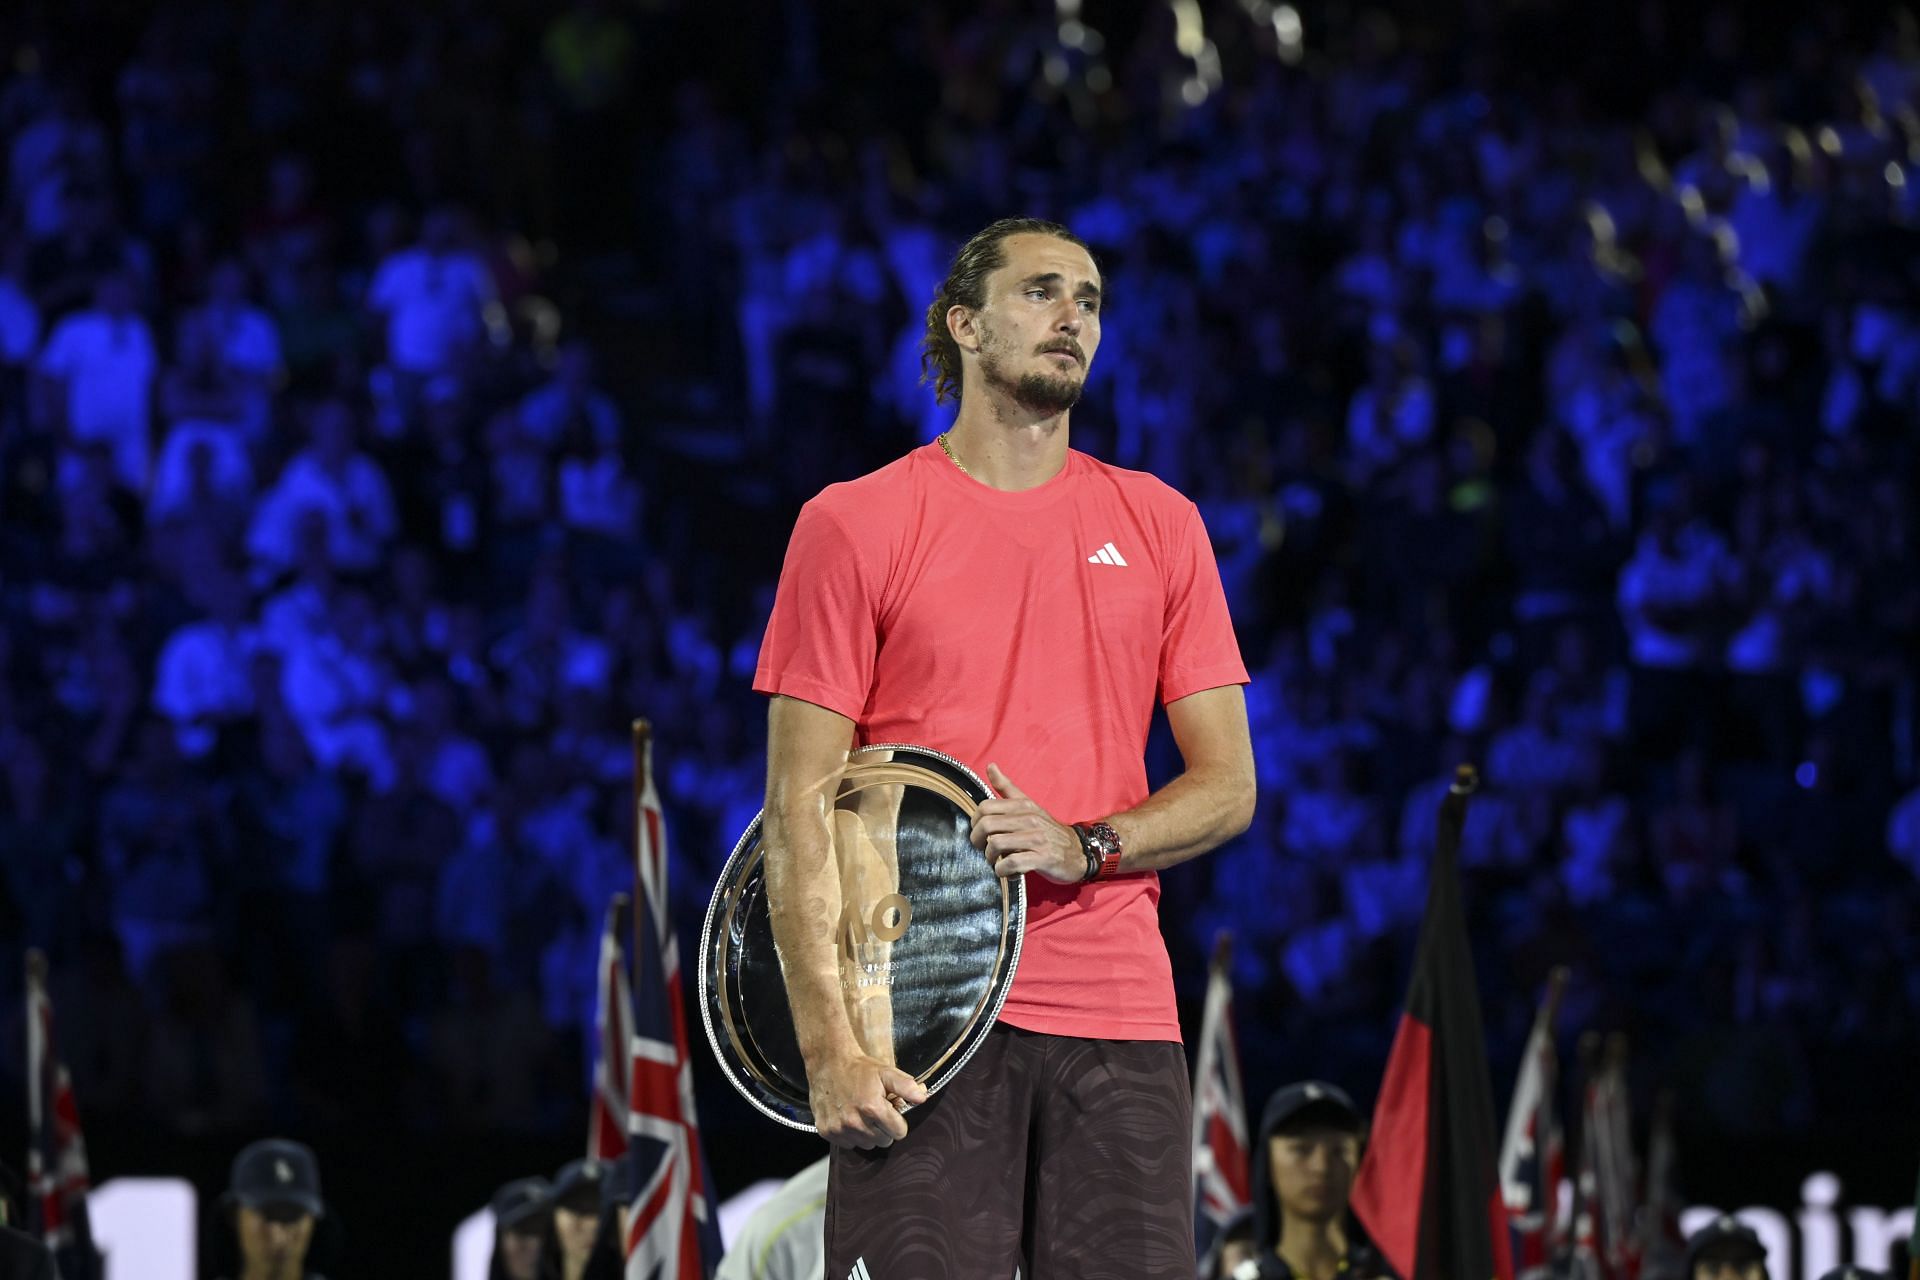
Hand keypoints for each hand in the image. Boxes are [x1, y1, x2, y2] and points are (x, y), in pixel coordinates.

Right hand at [808, 1051, 927, 1149]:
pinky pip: (847, 1144)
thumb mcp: (886, 1072)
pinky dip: (850, 1134)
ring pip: (866, 1144)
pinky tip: (848, 1116)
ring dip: (867, 1133)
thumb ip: (906, 1086)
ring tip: (861, 1113)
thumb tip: (922, 1098)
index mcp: (872, 1108)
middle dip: (884, 1128)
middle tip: (876, 1111)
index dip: (898, 1121)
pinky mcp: (827, 1131)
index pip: (899, 1133)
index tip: (891, 1111)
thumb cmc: (859, 1068)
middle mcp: (854, 1122)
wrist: (828, 1062)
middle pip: (883, 1141)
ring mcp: (839, 1129)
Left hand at [971, 764, 1085, 883]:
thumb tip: (990, 766)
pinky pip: (1011, 863)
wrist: (1079, 851)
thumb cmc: (1048, 830)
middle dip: (978, 841)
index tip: (980, 833)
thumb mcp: (1029, 806)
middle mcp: (1029, 819)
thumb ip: (1007, 788)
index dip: (975, 823)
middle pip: (986, 825)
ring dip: (991, 858)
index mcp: (1023, 806)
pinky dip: (1004, 871)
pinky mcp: (1042, 858)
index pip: (985, 807)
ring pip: (996, 844)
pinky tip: (1009, 872)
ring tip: (997, 861)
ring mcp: (1036, 839)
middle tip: (984, 849)